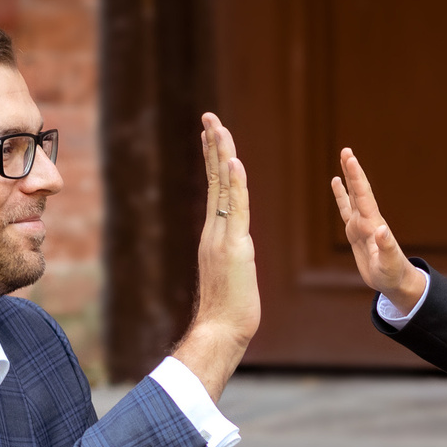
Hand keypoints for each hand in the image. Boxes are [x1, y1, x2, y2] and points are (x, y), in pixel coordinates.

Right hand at [173, 112, 258, 397]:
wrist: (220, 330)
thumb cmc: (227, 312)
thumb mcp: (231, 275)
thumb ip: (231, 257)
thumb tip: (233, 252)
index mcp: (214, 235)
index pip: (217, 190)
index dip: (214, 160)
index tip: (211, 135)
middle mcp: (214, 231)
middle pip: (215, 180)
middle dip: (213, 146)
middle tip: (209, 117)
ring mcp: (222, 237)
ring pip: (223, 189)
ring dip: (221, 155)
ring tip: (218, 127)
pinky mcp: (235, 248)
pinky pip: (236, 210)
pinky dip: (235, 184)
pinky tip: (233, 161)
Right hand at [330, 148, 426, 314]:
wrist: (395, 281)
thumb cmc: (393, 274)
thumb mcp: (389, 264)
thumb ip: (387, 247)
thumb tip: (381, 229)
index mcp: (373, 224)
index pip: (363, 196)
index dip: (356, 177)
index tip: (350, 159)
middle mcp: (367, 220)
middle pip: (359, 190)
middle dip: (353, 171)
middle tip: (346, 151)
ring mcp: (361, 225)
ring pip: (353, 196)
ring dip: (348, 178)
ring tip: (344, 158)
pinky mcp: (356, 232)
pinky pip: (346, 209)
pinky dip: (341, 195)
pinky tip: (336, 183)